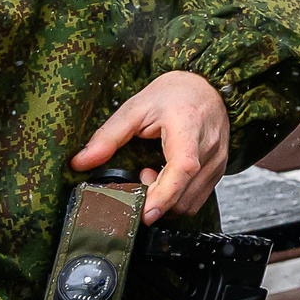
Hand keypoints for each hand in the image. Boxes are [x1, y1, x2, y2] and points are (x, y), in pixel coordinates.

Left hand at [71, 71, 229, 223]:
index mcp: (188, 127)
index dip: (164, 195)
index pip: (183, 168)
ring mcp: (218, 160)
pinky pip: (197, 199)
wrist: (208, 86)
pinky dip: (177, 198)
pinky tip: (167, 177)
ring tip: (153, 174)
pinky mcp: (220, 169)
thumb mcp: (136, 107)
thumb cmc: (175, 93)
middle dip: (154, 199)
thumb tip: (80, 163)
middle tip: (139, 176)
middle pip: (183, 194)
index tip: (145, 213)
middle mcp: (209, 147)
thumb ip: (108, 136)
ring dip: (165, 201)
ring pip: (190, 203)